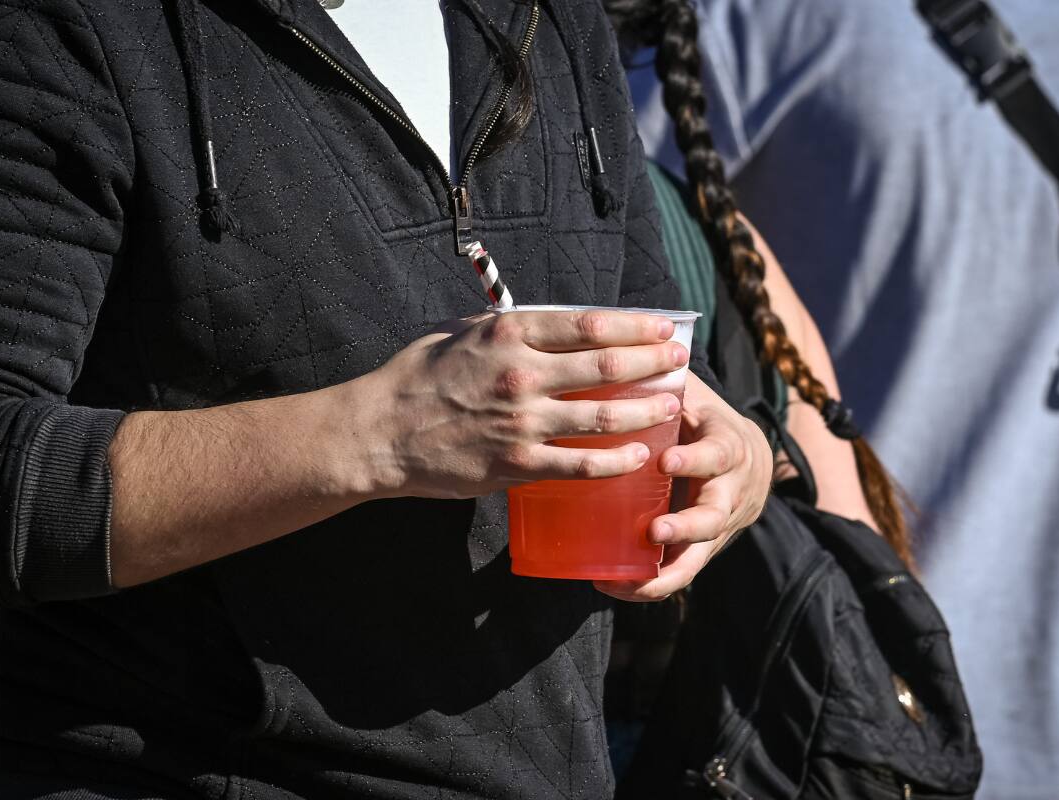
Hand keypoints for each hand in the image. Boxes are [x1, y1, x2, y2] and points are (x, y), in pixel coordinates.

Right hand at [345, 309, 689, 499]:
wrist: (379, 432)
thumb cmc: (417, 377)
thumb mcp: (461, 332)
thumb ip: (509, 327)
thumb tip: (555, 322)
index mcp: (509, 333)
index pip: (588, 325)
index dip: (634, 326)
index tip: (662, 327)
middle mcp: (521, 372)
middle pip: (605, 366)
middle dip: (652, 363)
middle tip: (679, 361)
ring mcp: (521, 421)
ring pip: (602, 415)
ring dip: (646, 410)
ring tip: (672, 407)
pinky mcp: (516, 464)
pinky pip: (579, 464)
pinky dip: (615, 461)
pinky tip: (638, 456)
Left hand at [595, 373, 771, 601]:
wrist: (750, 461)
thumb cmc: (705, 422)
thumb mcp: (697, 397)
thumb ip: (666, 381)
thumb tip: (619, 342)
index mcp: (727, 448)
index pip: (718, 455)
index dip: (696, 460)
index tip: (667, 460)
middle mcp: (728, 492)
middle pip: (715, 517)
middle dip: (685, 525)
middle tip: (655, 529)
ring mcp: (717, 527)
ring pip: (698, 555)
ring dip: (664, 570)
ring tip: (625, 577)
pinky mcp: (700, 550)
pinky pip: (679, 575)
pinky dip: (648, 585)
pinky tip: (611, 585)